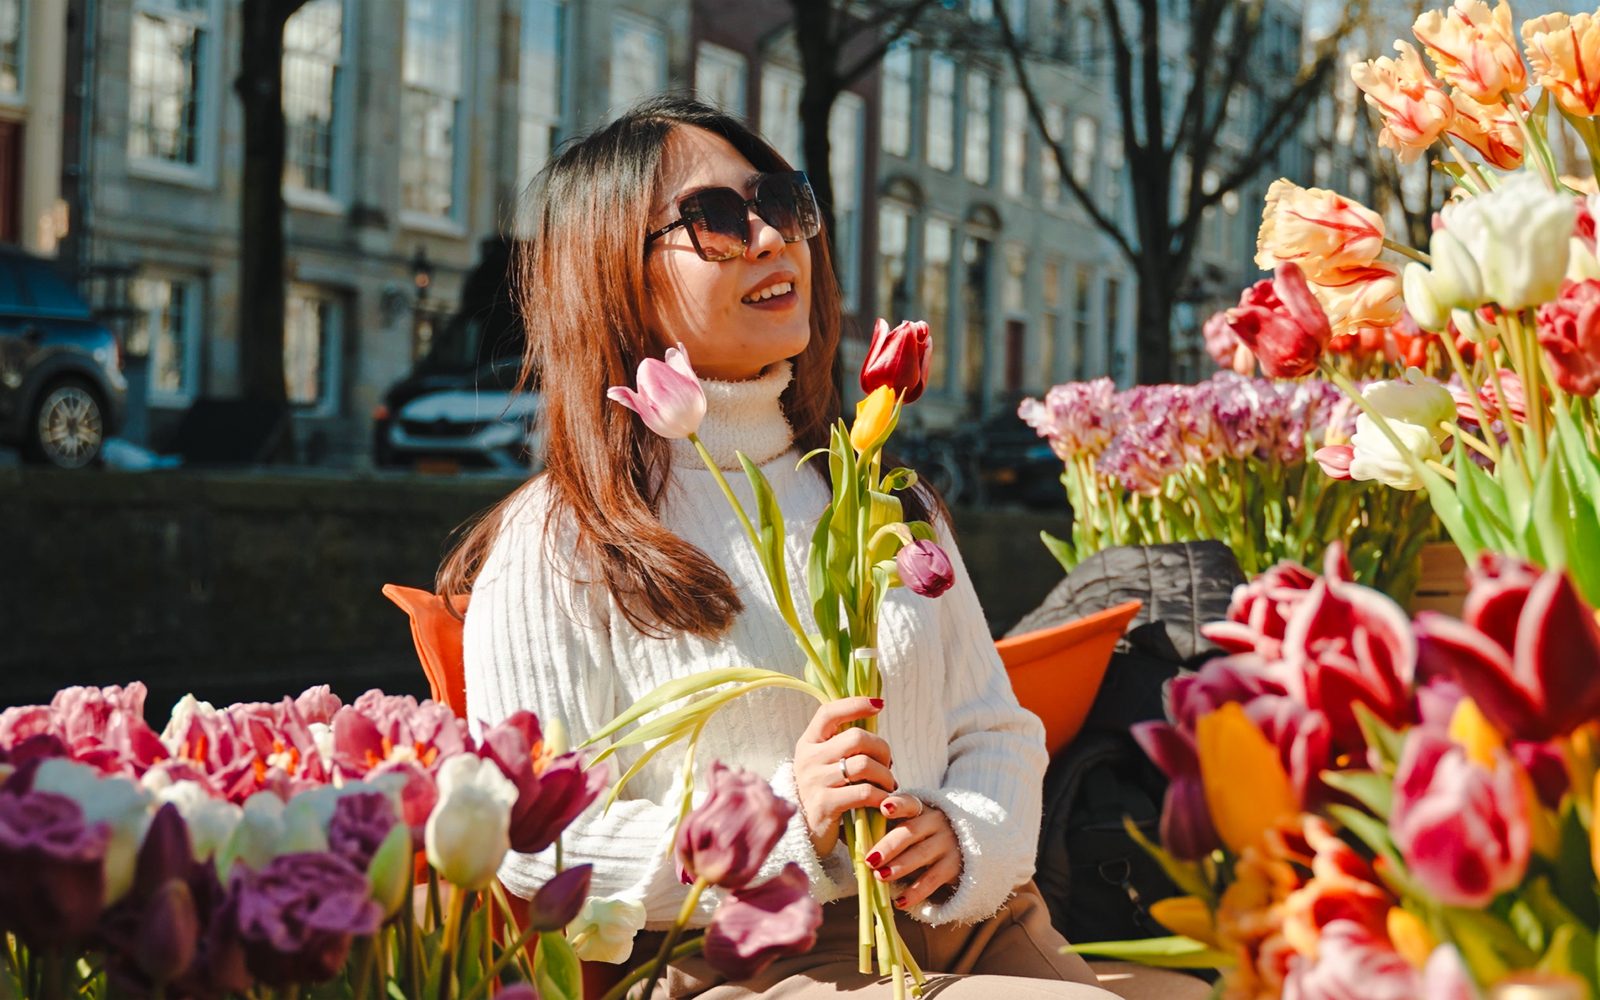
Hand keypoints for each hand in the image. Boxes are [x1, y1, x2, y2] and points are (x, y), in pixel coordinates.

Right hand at [794, 697, 896, 855]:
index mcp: (808, 743)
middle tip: (888, 766)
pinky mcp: (825, 805)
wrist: (802, 833)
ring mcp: (815, 781)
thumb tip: (875, 723)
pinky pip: (865, 793)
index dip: (855, 704)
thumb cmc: (823, 793)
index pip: (829, 712)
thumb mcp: (824, 765)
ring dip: (886, 775)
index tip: (879, 705)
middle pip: (856, 737)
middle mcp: (808, 759)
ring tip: (888, 786)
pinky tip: (884, 802)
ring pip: (865, 765)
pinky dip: (882, 796)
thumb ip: (843, 746)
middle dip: (882, 749)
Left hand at [867, 795, 961, 911]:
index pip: (909, 802)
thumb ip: (880, 829)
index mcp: (920, 808)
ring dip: (899, 867)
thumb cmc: (920, 836)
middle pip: (911, 831)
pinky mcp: (953, 865)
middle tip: (870, 859)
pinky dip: (915, 892)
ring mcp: (947, 843)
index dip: (897, 804)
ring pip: (922, 854)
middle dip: (889, 846)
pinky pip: (932, 879)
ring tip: (880, 877)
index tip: (883, 808)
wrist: (963, 848)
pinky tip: (900, 902)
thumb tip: (845, 835)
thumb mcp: (904, 827)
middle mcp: (936, 822)